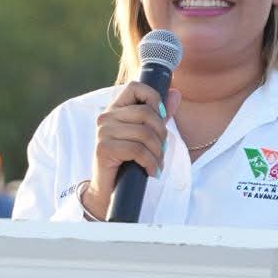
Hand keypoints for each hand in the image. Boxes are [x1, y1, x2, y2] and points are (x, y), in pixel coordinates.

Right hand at [85, 82, 181, 219]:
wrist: (110, 191)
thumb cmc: (128, 162)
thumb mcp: (146, 136)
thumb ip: (159, 115)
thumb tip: (175, 93)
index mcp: (115, 109)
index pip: (135, 87)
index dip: (154, 98)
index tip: (161, 118)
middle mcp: (106, 117)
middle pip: (146, 113)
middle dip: (161, 135)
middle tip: (161, 151)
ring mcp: (103, 132)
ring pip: (144, 134)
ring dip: (157, 153)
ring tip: (157, 164)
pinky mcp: (103, 149)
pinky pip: (137, 151)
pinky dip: (150, 163)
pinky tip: (152, 172)